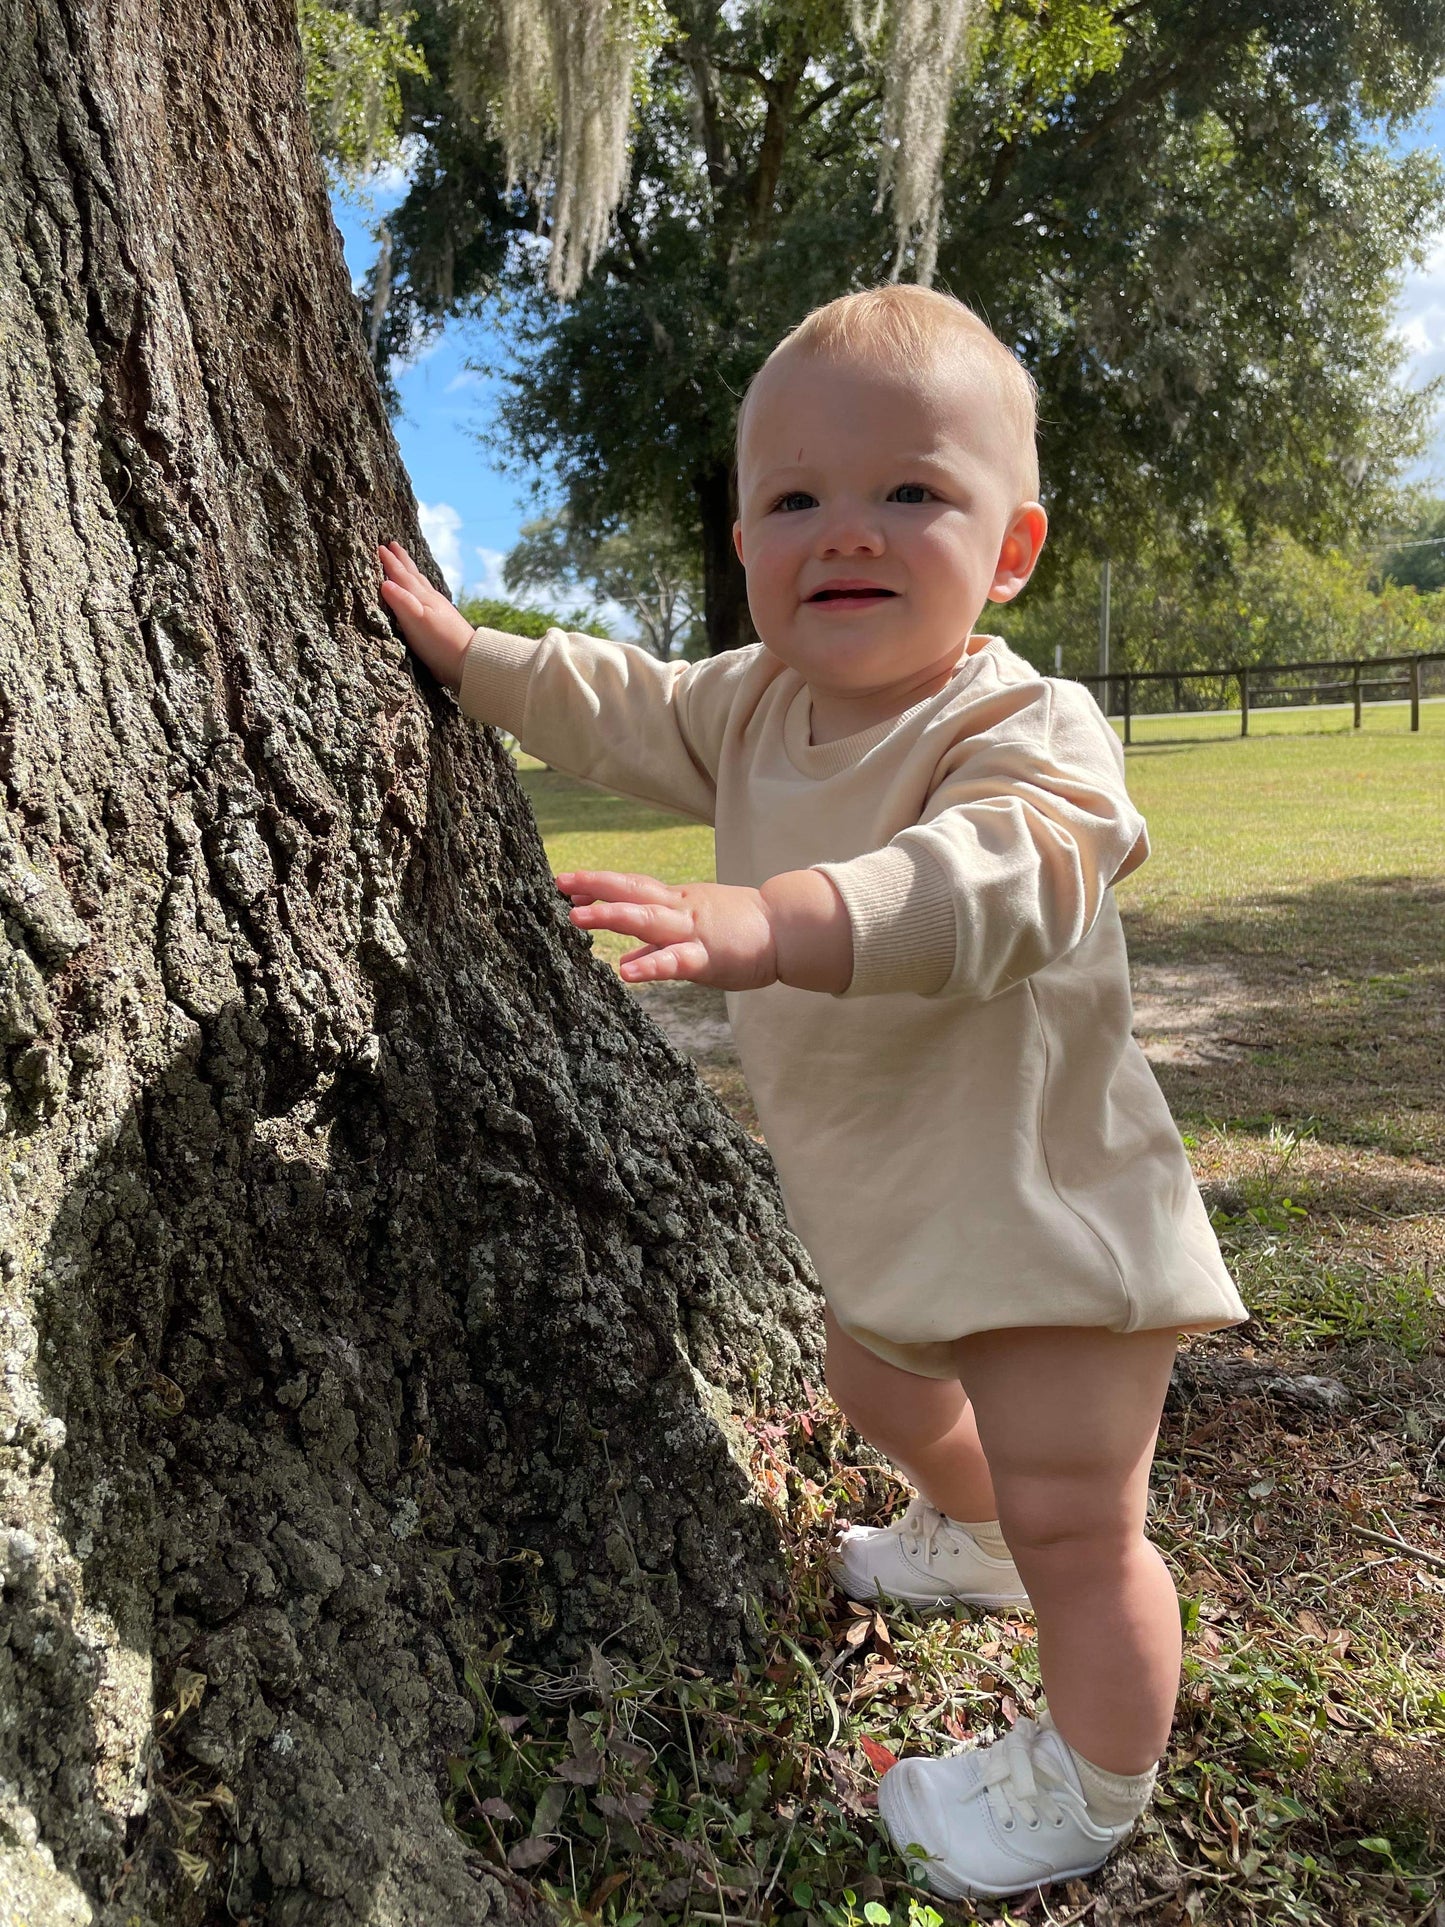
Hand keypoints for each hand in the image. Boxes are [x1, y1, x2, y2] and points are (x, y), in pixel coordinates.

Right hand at [376, 540, 475, 689]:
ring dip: (411, 572)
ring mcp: (438, 609)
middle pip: (413, 575)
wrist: (468, 661)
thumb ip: (401, 601)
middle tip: (393, 544)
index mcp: (422, 597)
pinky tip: (422, 593)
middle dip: (402, 560)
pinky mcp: (442, 621)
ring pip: (421, 584)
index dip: (390, 562)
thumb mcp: (416, 621)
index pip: (402, 575)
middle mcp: (430, 599)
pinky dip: (420, 588)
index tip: (379, 547)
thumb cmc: (440, 642)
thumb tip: (384, 582)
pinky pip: (427, 596)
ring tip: (406, 564)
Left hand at [557, 867, 852, 993]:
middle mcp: (681, 910)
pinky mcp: (709, 958)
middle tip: (559, 884)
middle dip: (596, 887)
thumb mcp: (694, 931)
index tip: (565, 880)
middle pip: (633, 892)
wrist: (788, 931)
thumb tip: (625, 959)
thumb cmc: (739, 932)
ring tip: (577, 916)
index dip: (600, 882)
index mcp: (678, 902)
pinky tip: (627, 972)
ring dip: (612, 916)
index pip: (633, 886)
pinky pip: (676, 961)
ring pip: (648, 920)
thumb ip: (659, 943)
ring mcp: (694, 932)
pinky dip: (651, 965)